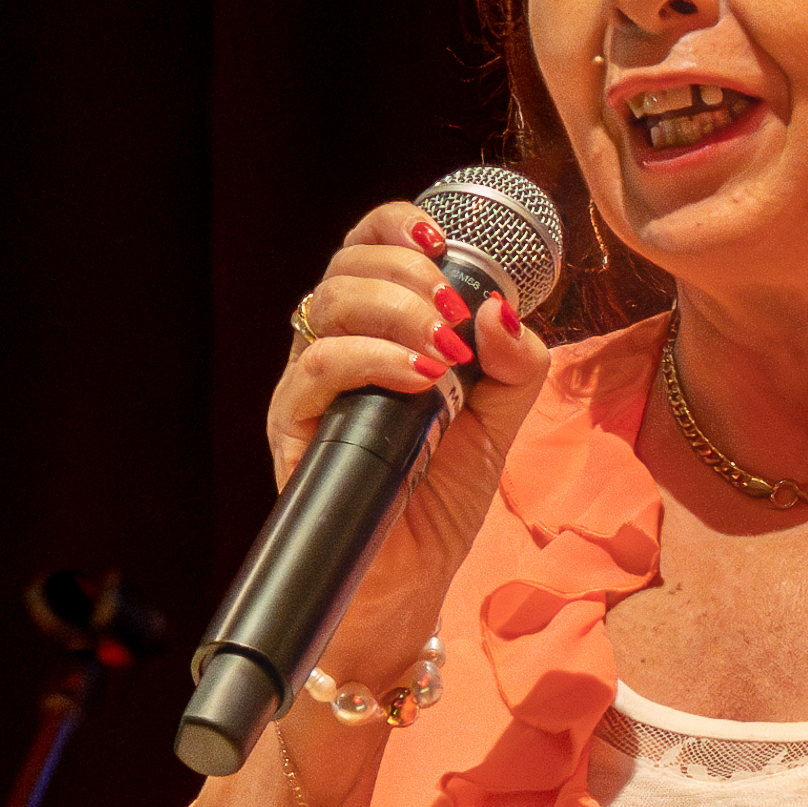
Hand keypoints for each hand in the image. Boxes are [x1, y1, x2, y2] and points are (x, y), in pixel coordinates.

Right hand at [268, 199, 554, 670]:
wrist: (409, 582)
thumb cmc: (440, 500)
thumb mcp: (499, 423)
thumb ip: (514, 365)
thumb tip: (502, 308)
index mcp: (374, 333)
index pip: (364, 248)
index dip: (395, 225)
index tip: (442, 237)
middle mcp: (332, 349)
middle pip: (345, 266)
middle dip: (407, 271)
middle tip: (455, 314)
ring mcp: (308, 389)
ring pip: (326, 306)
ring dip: (395, 310)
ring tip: (446, 351)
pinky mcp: (293, 430)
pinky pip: (316, 370)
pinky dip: (373, 361)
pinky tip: (420, 380)